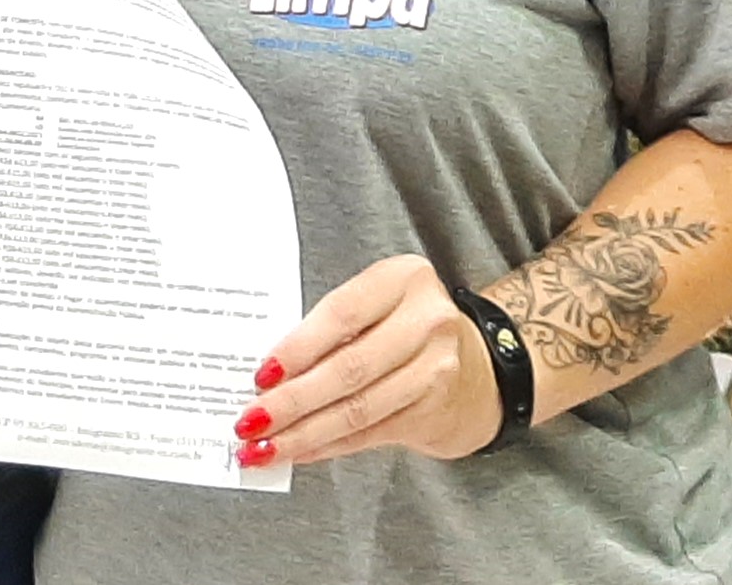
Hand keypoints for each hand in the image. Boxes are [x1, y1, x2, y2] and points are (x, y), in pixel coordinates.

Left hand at [234, 255, 501, 467]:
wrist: (482, 367)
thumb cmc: (407, 326)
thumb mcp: (378, 301)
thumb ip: (333, 324)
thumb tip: (267, 371)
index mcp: (404, 278)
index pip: (341, 314)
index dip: (298, 348)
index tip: (260, 374)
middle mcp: (428, 322)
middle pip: (348, 368)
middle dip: (292, 401)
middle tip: (249, 421)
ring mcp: (437, 370)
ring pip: (357, 409)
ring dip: (304, 433)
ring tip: (264, 447)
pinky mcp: (434, 413)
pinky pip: (369, 433)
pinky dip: (329, 445)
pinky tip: (299, 452)